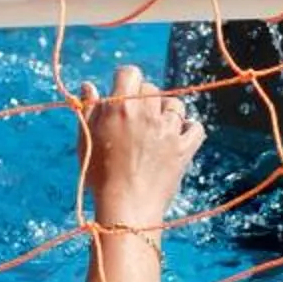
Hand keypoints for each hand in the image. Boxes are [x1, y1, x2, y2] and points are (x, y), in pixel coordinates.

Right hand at [77, 64, 203, 225]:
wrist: (126, 209)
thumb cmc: (99, 176)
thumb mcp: (86, 140)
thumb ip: (89, 109)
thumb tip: (89, 85)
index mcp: (121, 107)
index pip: (130, 73)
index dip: (125, 81)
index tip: (122, 94)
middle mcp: (147, 113)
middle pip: (151, 89)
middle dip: (143, 100)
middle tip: (135, 122)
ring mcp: (168, 130)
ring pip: (175, 105)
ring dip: (166, 113)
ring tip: (155, 131)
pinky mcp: (184, 148)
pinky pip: (196, 128)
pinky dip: (189, 130)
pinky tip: (178, 138)